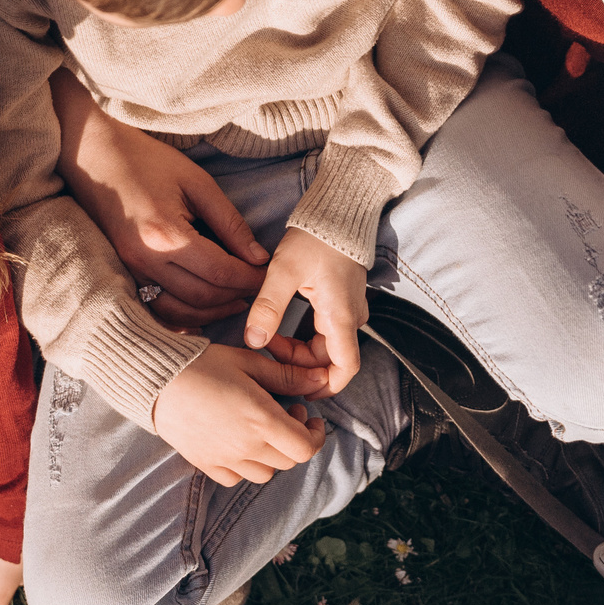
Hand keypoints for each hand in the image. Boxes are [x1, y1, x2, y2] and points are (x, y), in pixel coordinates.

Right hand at [50, 71, 268, 325]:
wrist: (91, 154)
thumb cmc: (145, 160)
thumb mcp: (197, 182)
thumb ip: (230, 222)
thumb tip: (259, 256)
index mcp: (166, 234)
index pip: (221, 271)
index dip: (250, 278)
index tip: (269, 275)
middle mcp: (146, 259)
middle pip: (203, 296)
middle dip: (237, 296)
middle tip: (259, 288)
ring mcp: (130, 269)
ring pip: (179, 310)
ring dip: (212, 311)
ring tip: (236, 299)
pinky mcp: (123, 271)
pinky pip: (156, 308)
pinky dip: (182, 316)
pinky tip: (202, 310)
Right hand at [152, 343, 330, 484]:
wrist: (157, 378)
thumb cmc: (204, 364)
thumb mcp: (250, 362)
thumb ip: (287, 376)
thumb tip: (321, 380)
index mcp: (262, 421)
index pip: (306, 448)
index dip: (315, 435)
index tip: (309, 417)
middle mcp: (246, 447)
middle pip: (288, 461)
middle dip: (295, 439)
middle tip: (285, 413)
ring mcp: (225, 459)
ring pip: (265, 473)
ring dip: (272, 455)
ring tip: (262, 430)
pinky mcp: (205, 464)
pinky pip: (235, 478)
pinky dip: (245, 466)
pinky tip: (238, 442)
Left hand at [240, 228, 369, 392]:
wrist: (336, 212)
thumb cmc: (315, 238)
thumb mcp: (284, 271)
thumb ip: (268, 307)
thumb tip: (254, 341)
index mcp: (341, 316)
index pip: (346, 368)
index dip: (326, 387)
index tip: (301, 392)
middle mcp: (349, 318)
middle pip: (327, 360)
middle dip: (296, 365)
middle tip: (266, 349)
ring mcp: (345, 311)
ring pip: (322, 348)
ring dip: (295, 351)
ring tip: (267, 335)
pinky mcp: (338, 303)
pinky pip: (321, 333)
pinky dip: (300, 338)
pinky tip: (277, 327)